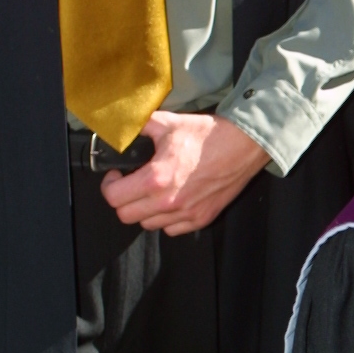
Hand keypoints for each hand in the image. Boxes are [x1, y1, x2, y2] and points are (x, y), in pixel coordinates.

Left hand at [100, 112, 269, 235]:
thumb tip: (121, 128)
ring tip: (152, 192)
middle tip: (130, 185)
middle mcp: (169, 202)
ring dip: (145, 210)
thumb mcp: (168, 123)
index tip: (115, 176)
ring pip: (148, 225)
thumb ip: (139, 126)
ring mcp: (186, 214)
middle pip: (126, 216)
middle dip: (124, 199)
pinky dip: (167, 219)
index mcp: (156, 179)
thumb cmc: (208, 134)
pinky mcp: (201, 218)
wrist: (244, 145)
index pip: (114, 198)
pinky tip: (172, 200)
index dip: (109, 185)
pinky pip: (172, 230)